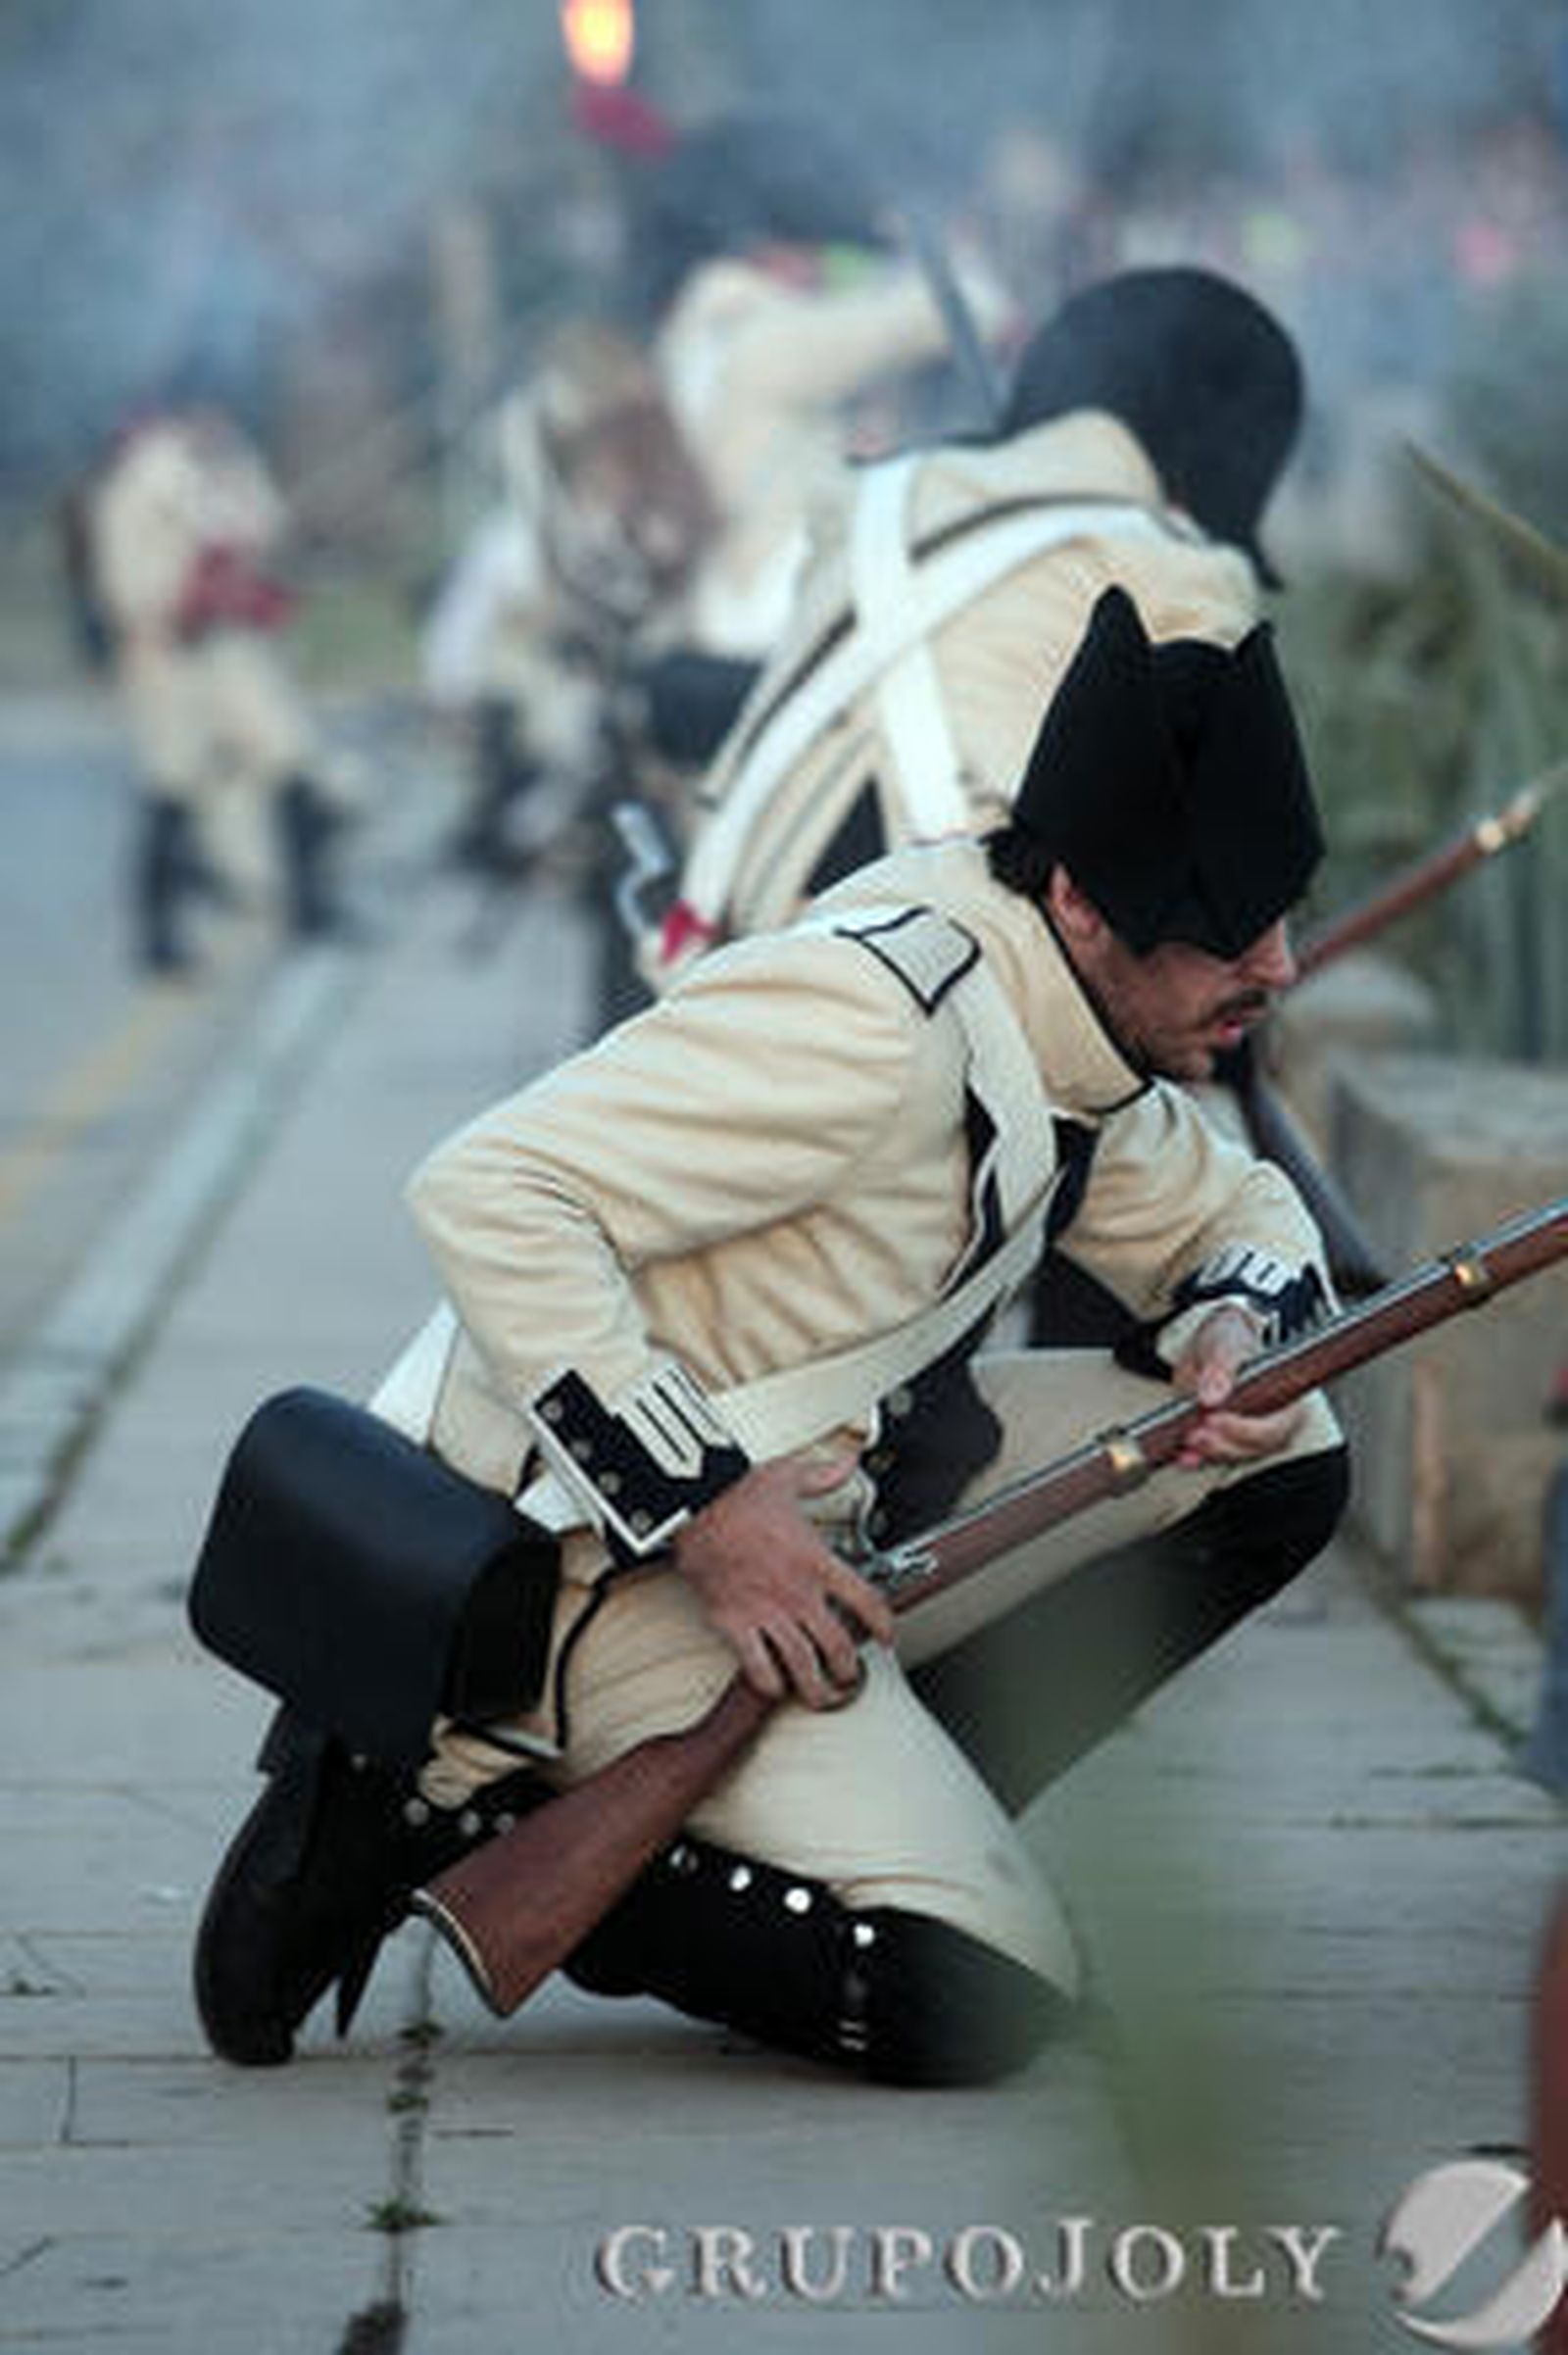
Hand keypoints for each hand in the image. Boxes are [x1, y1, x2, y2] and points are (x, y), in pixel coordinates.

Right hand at [672, 1454, 894, 1707]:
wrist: (694, 1507)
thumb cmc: (738, 1493)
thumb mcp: (788, 1476)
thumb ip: (823, 1476)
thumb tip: (846, 1463)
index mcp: (818, 1561)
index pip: (866, 1602)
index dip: (883, 1625)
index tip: (886, 1637)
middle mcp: (798, 1593)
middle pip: (838, 1646)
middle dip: (849, 1669)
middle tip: (849, 1676)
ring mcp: (767, 1612)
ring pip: (803, 1666)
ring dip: (817, 1688)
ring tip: (821, 1697)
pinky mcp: (734, 1624)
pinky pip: (758, 1667)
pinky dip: (770, 1683)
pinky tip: (775, 1687)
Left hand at [1170, 1305, 1303, 1469]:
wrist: (1210, 1344)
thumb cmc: (1230, 1339)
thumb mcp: (1225, 1344)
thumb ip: (1220, 1368)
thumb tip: (1212, 1395)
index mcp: (1284, 1396)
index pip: (1274, 1426)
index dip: (1245, 1429)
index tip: (1215, 1419)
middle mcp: (1271, 1420)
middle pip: (1254, 1446)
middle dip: (1224, 1445)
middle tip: (1196, 1434)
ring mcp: (1247, 1432)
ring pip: (1234, 1455)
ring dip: (1209, 1453)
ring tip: (1187, 1441)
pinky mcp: (1225, 1438)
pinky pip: (1214, 1455)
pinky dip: (1197, 1458)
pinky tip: (1183, 1455)